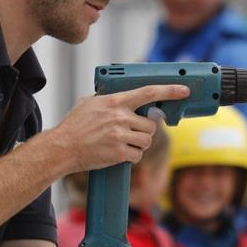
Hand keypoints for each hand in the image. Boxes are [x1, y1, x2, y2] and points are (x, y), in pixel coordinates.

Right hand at [54, 84, 189, 172]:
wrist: (62, 148)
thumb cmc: (74, 126)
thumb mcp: (90, 103)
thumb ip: (109, 100)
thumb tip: (123, 98)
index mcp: (115, 102)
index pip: (148, 92)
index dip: (169, 90)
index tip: (184, 90)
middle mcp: (120, 117)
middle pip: (151, 125)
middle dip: (145, 130)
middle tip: (132, 133)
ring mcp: (120, 135)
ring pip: (146, 140)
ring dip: (139, 144)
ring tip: (123, 144)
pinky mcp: (119, 152)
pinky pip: (137, 155)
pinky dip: (131, 156)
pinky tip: (119, 154)